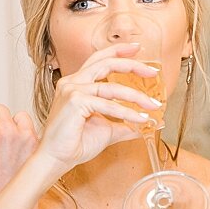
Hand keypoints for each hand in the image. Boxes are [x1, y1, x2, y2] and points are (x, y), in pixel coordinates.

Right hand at [36, 44, 161, 172]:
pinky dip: (127, 112)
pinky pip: (108, 104)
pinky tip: (140, 119)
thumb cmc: (74, 144)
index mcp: (76, 84)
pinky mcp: (75, 102)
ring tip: (153, 105)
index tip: (137, 48)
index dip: (118, 51)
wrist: (56, 160)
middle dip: (132, 65)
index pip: (98, 60)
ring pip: (111, 87)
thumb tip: (142, 124)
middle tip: (152, 72)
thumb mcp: (105, 130)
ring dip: (136, 97)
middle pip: (106, 63)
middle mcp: (72, 83)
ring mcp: (72, 90)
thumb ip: (122, 123)